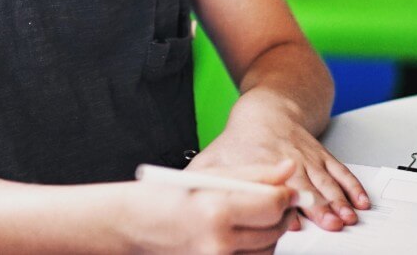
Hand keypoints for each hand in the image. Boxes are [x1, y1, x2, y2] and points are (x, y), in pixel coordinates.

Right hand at [122, 159, 297, 253]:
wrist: (129, 226)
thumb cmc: (159, 198)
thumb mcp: (204, 176)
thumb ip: (251, 174)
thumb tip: (287, 169)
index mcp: (215, 210)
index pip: (272, 205)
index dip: (285, 195)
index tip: (287, 190)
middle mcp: (218, 241)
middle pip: (273, 229)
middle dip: (280, 213)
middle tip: (274, 201)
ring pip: (266, 249)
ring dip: (268, 233)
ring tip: (251, 217)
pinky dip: (253, 249)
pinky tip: (240, 234)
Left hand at [189, 113, 370, 231]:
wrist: (269, 108)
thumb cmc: (241, 139)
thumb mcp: (215, 157)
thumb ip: (203, 178)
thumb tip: (184, 195)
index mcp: (262, 163)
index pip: (274, 187)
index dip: (284, 205)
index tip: (293, 221)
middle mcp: (289, 162)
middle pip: (306, 188)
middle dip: (319, 207)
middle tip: (330, 224)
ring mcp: (309, 159)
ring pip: (327, 182)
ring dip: (338, 201)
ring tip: (346, 217)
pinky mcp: (323, 157)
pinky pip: (341, 172)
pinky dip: (353, 188)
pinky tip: (360, 202)